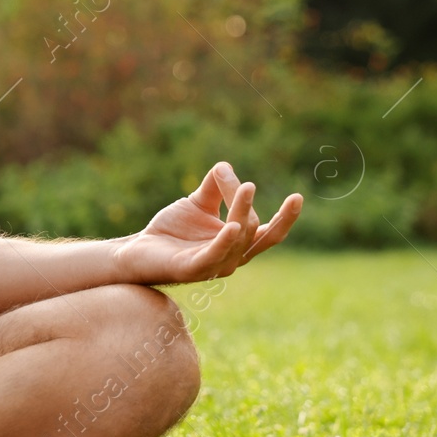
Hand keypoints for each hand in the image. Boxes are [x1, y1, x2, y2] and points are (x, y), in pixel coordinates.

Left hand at [112, 161, 302, 284]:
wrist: (138, 249)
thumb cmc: (171, 230)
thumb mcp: (197, 203)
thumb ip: (216, 187)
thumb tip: (226, 167)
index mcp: (237, 244)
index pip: (269, 233)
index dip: (286, 218)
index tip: (298, 196)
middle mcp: (231, 258)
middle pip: (254, 232)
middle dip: (250, 207)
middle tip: (248, 185)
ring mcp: (214, 266)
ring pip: (237, 240)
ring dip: (242, 214)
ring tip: (246, 189)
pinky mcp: (193, 269)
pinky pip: (214, 255)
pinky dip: (226, 241)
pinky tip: (233, 225)